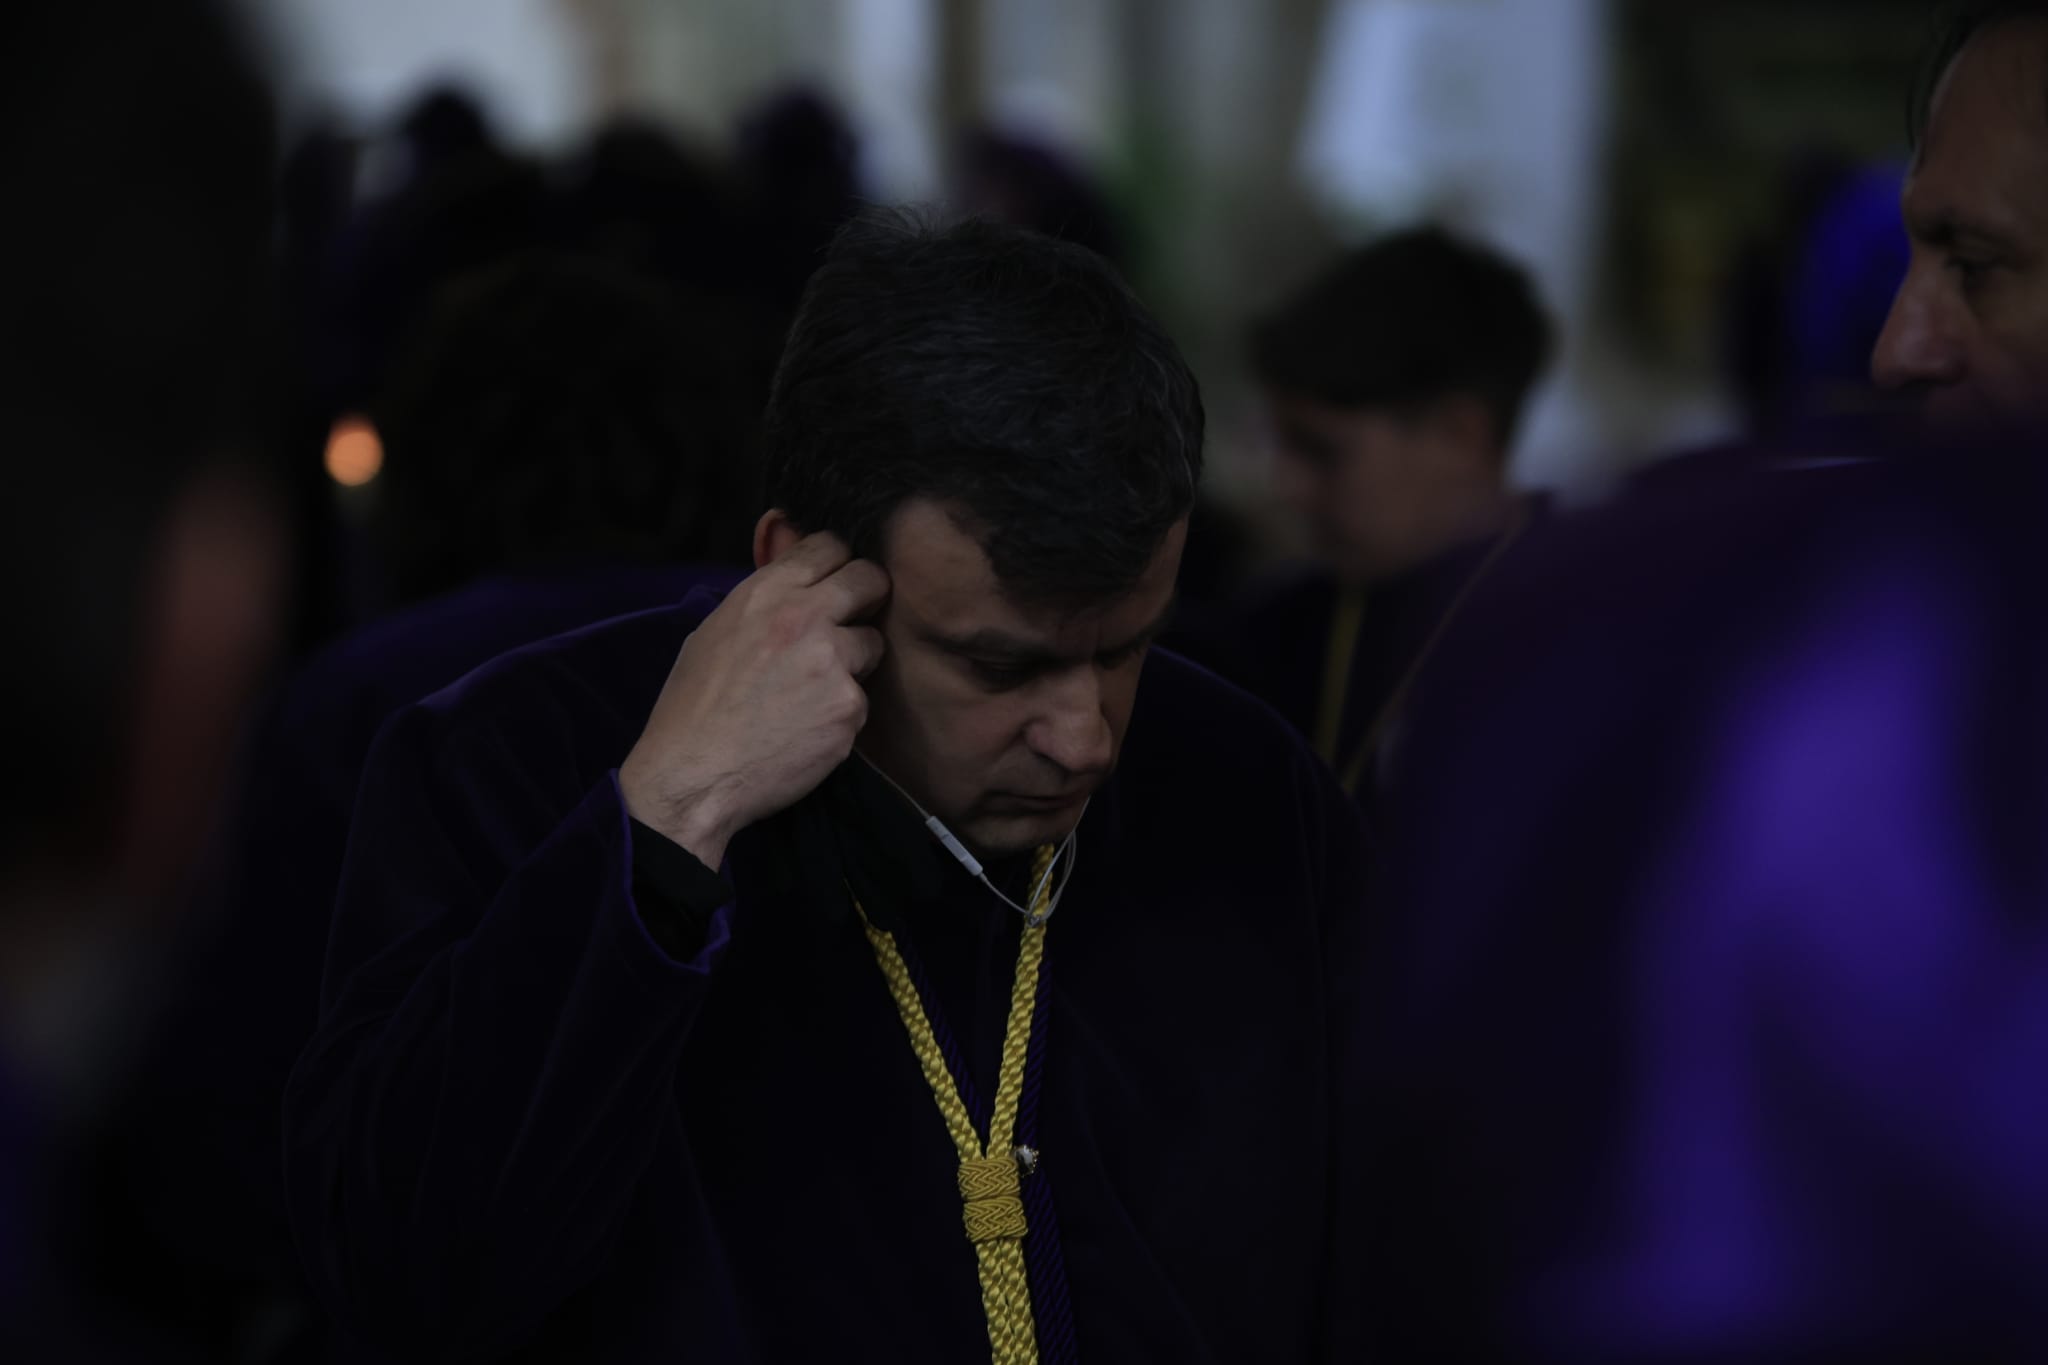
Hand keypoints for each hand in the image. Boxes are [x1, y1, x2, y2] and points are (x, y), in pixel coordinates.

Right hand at [620, 533, 887, 866]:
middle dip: (867, 599)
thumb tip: (794, 568)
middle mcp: (805, 616)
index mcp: (766, 592)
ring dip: (855, 662)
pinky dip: (843, 712)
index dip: (837, 564)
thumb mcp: (715, 631)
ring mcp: (832, 662)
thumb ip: (764, 599)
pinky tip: (808, 727)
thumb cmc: (694, 707)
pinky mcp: (849, 707)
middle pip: (870, 579)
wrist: (692, 776)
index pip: (830, 545)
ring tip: (813, 690)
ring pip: (873, 643)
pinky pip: (863, 698)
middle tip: (852, 623)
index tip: (835, 583)